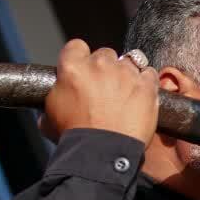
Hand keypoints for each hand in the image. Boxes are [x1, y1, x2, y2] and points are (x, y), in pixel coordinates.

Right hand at [40, 39, 159, 145]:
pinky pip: (149, 74)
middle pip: (105, 54)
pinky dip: (146, 83)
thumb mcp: (50, 116)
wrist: (102, 153)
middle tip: (105, 89)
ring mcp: (126, 73)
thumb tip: (54, 98)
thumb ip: (54, 98)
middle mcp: (100, 64)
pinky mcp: (146, 85)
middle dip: (105, 68)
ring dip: (127, 74)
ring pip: (129, 61)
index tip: (84, 70)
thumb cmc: (74, 138)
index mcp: (73, 67)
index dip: (80, 58)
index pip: (76, 46)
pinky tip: (140, 96)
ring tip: (124, 94)